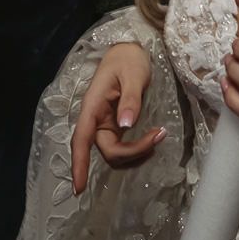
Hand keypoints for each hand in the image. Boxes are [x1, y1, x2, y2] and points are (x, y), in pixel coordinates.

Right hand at [71, 42, 163, 190]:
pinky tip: (154, 137)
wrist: (130, 51)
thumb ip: (130, 100)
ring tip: (159, 134)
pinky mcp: (116, 127)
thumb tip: (126, 125)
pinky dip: (139, 149)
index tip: (79, 188)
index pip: (81, 141)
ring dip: (138, 153)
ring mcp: (106, 126)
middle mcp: (96, 120)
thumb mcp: (132, 75)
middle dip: (133, 152)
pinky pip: (125, 147)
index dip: (78, 165)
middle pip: (108, 151)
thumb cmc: (128, 59)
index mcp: (92, 107)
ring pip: (117, 154)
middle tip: (159, 134)